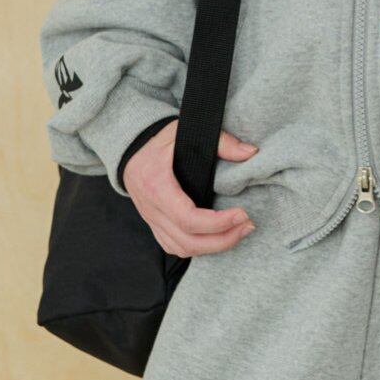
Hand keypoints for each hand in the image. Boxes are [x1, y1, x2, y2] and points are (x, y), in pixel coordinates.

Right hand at [122, 121, 259, 256]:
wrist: (129, 151)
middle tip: (247, 225)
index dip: (218, 223)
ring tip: (238, 231)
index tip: (242, 214)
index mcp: (158, 187)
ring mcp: (152, 221)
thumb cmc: (156, 140)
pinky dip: (196, 248)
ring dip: (213, 246)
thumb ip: (219, 141)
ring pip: (182, 249)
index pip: (188, 219)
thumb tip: (250, 152)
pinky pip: (173, 247)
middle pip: (188, 241)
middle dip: (223, 239)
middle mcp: (153, 210)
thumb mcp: (183, 131)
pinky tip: (216, 238)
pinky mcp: (154, 225)